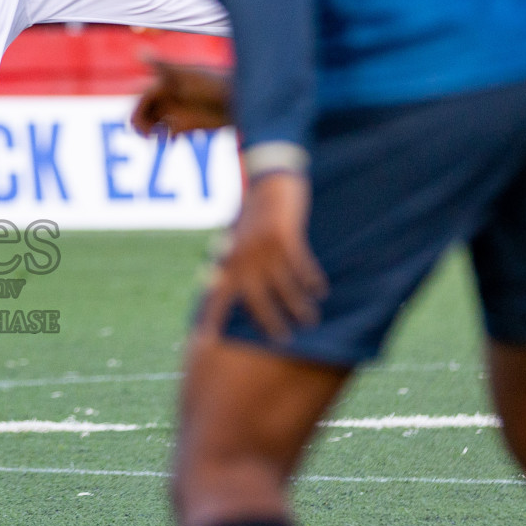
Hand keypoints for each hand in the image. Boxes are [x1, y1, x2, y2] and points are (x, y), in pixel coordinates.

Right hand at [131, 60, 232, 135]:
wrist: (242, 100)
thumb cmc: (215, 83)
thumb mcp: (186, 75)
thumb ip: (162, 66)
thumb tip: (138, 50)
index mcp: (167, 83)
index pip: (144, 97)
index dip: (139, 109)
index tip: (139, 122)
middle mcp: (170, 96)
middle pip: (146, 111)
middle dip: (142, 123)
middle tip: (146, 135)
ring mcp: (178, 111)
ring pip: (154, 123)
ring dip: (151, 132)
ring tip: (156, 140)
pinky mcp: (188, 124)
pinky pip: (169, 134)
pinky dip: (166, 139)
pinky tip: (171, 141)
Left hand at [199, 171, 325, 341]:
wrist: (269, 183)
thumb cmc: (253, 216)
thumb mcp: (236, 239)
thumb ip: (229, 262)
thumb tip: (213, 284)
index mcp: (230, 260)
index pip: (218, 295)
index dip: (212, 318)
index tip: (205, 342)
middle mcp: (244, 256)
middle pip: (255, 299)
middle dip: (269, 321)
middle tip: (283, 340)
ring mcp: (263, 247)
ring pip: (282, 285)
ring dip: (297, 304)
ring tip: (309, 319)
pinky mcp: (284, 236)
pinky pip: (300, 265)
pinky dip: (310, 279)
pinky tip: (320, 290)